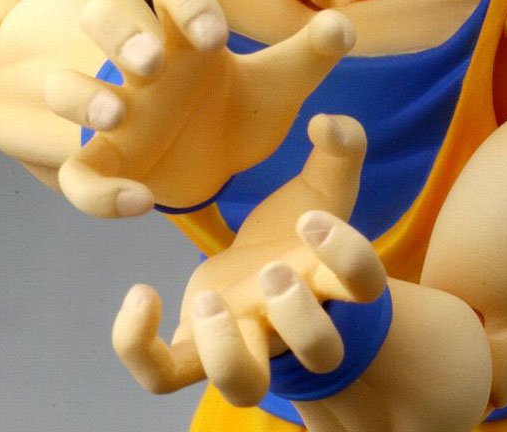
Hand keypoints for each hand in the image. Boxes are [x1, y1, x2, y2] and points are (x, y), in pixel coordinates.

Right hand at [0, 0, 353, 216]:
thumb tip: (342, 24)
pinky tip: (139, 201)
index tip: (215, 36)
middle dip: (118, 34)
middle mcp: (143, 68)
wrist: (211, 162)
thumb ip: (312, 53)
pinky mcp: (105, 165)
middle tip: (150, 62)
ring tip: (117, 115)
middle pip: (103, 19)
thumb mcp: (281, 83)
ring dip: (82, 96)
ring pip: (68, 87)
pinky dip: (97, 191)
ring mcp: (115, 114)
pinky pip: (77, 174)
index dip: (188, 4)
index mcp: (186, 37)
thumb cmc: (240, 106)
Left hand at [112, 115, 385, 402]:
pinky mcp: (191, 350)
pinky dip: (140, 346)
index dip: (348, 256)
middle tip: (271, 270)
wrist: (261, 279)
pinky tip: (142, 295)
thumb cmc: (299, 236)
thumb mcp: (323, 187)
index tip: (310, 217)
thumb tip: (326, 121)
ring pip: (245, 386)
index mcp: (329, 279)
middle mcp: (292, 324)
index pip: (365, 286)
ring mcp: (242, 343)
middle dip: (300, 315)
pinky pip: (164, 374)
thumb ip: (340, 146)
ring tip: (210, 297)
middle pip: (322, 351)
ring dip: (228, 352)